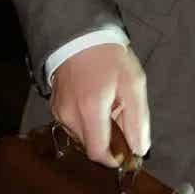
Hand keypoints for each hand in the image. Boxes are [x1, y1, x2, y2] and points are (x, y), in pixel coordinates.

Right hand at [50, 42, 150, 166]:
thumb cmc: (110, 58)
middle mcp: (69, 114)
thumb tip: (140, 150)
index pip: (98, 153)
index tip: (127, 151)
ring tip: (107, 106)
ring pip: (82, 137)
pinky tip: (94, 103)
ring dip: (97, 131)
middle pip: (90, 146)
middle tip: (120, 117)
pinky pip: (73, 126)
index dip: (114, 158)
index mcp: (90, 109)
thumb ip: (138, 120)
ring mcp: (59, 111)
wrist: (81, 36)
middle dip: (108, 141)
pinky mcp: (55, 107)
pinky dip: (86, 122)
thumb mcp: (134, 85)